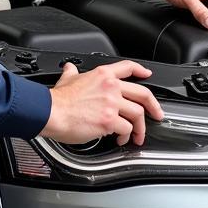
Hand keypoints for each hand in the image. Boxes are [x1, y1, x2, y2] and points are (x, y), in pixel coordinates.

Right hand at [41, 60, 163, 145]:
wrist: (50, 112)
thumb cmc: (57, 100)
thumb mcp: (67, 79)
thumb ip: (72, 73)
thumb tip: (70, 69)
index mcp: (102, 75)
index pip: (128, 67)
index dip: (140, 71)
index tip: (147, 75)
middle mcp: (111, 87)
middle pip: (143, 94)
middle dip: (154, 106)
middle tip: (157, 114)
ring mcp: (111, 103)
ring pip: (137, 114)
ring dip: (139, 128)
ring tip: (136, 136)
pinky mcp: (109, 121)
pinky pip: (126, 129)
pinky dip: (126, 136)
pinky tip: (121, 140)